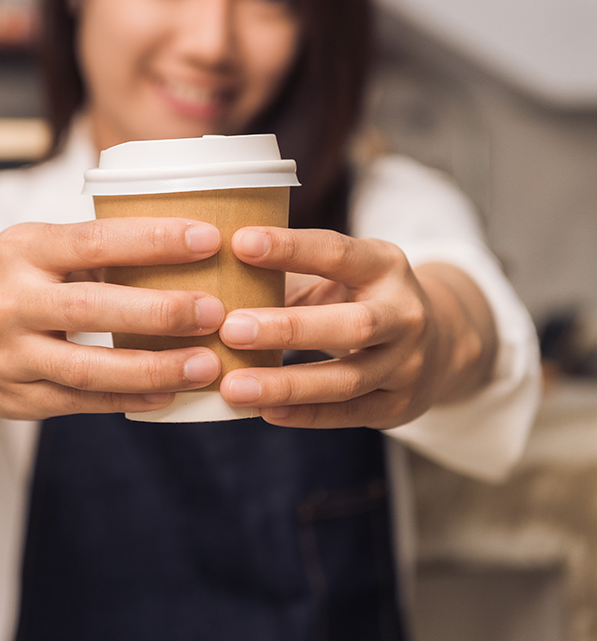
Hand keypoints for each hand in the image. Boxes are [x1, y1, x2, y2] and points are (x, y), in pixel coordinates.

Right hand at [0, 218, 225, 426]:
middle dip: (160, 311)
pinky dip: (126, 400)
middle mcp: (10, 301)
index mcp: (23, 250)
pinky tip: (169, 395)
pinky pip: (77, 402)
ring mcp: (8, 355)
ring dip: (152, 369)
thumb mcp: (34, 248)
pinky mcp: (13, 397)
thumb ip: (92, 252)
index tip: (207, 238)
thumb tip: (181, 252)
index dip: (153, 239)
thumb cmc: (4, 277)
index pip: (94, 240)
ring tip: (205, 366)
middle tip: (215, 312)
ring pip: (86, 368)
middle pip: (92, 308)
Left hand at [218, 227, 495, 428]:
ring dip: (287, 384)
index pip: (337, 253)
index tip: (240, 244)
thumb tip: (218, 278)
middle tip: (231, 329)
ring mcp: (407, 364)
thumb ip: (290, 274)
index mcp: (385, 265)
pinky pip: (348, 414)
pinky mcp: (398, 405)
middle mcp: (404, 314)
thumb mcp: (341, 273)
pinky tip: (263, 411)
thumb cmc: (362, 297)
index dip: (290, 248)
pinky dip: (305, 414)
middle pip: (353, 325)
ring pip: (347, 379)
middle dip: (289, 328)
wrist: (440, 342)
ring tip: (233, 386)